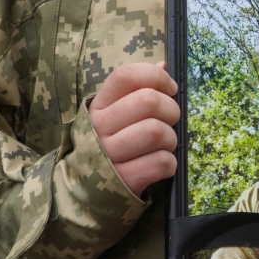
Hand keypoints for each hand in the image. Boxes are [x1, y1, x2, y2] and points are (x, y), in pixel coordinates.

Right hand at [89, 62, 179, 196]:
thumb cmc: (111, 147)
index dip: (156, 77)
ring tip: (163, 146)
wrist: (87, 193)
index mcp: (98, 106)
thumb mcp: (116, 116)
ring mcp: (110, 155)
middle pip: (149, 101)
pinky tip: (159, 165)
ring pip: (158, 132)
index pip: (126, 75)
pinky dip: (170, 164)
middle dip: (171, 110)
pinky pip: (162, 162)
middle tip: (170, 121)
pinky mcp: (124, 180)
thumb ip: (137, 90)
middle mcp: (100, 128)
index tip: (170, 89)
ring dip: (171, 139)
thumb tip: (163, 65)